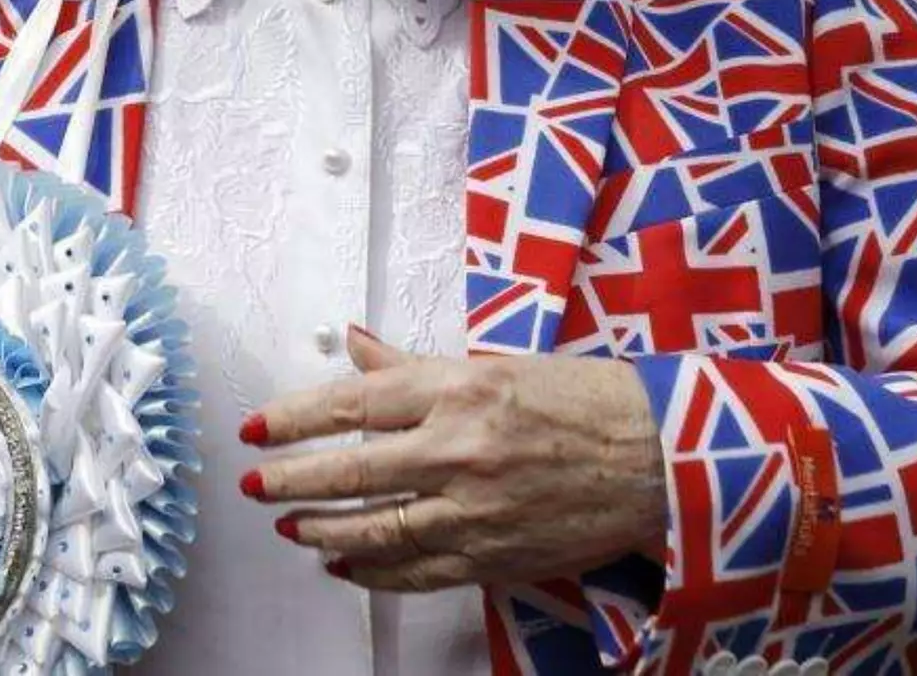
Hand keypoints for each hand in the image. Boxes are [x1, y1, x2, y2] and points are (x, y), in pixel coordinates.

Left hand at [239, 326, 668, 591]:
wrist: (661, 458)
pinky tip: (344, 562)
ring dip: (320, 528)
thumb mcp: (496, 365)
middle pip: (351, 471)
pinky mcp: (492, 555)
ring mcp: (475, 509)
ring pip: (375, 529)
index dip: (294, 418)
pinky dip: (371, 570)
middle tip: (254, 481)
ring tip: (289, 523)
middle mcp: (461, 450)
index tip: (257, 428)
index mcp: (461, 389)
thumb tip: (355, 345)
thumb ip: (414, 367)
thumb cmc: (588, 402)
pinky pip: (415, 571)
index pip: (353, 404)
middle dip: (290, 478)